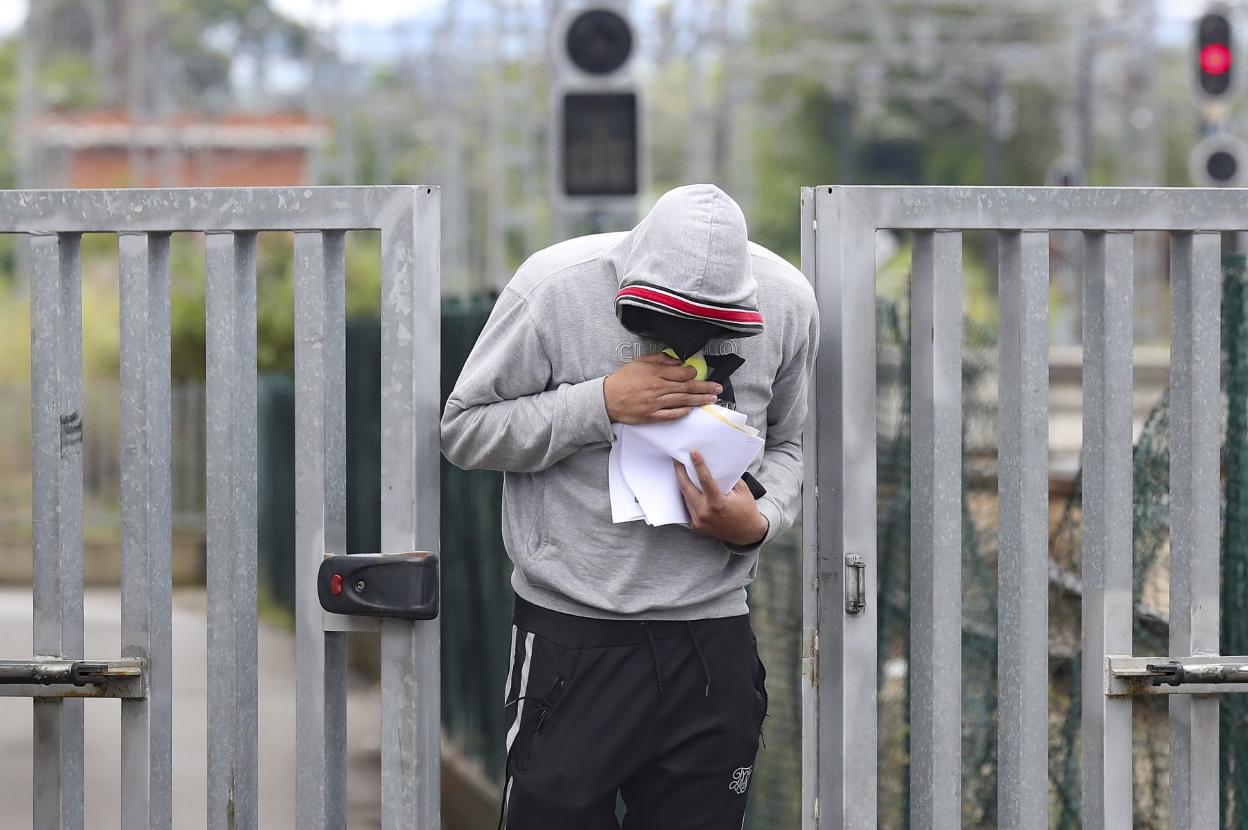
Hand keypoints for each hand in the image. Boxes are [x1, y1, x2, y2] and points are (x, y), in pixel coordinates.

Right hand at [604, 352, 722, 423]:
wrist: (607, 398)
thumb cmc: (623, 379)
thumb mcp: (640, 362)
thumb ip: (659, 360)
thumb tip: (677, 361)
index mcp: (655, 373)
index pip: (680, 373)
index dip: (693, 373)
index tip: (698, 373)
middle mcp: (657, 388)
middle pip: (686, 387)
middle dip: (704, 387)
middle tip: (718, 388)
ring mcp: (655, 403)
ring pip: (682, 401)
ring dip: (699, 400)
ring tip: (711, 399)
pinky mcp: (651, 416)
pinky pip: (670, 415)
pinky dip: (682, 412)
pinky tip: (691, 410)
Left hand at [674, 450, 768, 545]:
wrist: (746, 533)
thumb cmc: (746, 510)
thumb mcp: (742, 491)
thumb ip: (728, 479)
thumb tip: (714, 466)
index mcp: (718, 503)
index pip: (705, 480)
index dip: (698, 465)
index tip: (692, 453)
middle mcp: (705, 513)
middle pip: (686, 488)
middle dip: (680, 472)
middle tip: (677, 460)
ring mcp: (699, 521)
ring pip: (685, 497)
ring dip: (682, 483)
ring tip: (680, 470)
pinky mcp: (696, 525)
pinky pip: (688, 507)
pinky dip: (687, 495)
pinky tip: (687, 486)